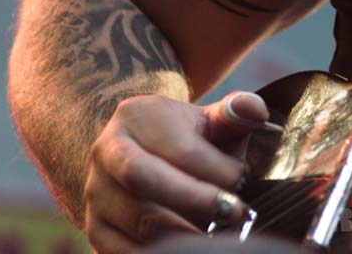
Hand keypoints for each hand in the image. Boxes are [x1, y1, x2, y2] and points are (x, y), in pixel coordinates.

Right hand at [83, 91, 274, 252]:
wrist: (149, 155)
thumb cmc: (192, 140)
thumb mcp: (213, 120)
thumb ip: (238, 112)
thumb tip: (256, 111)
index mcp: (136, 115)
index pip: (178, 147)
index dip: (216, 169)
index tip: (244, 179)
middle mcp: (106, 150)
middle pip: (142, 178)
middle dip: (194, 200)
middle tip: (234, 213)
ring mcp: (96, 190)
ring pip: (134, 220)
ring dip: (181, 233)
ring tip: (214, 236)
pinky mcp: (96, 225)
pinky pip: (119, 250)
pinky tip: (187, 249)